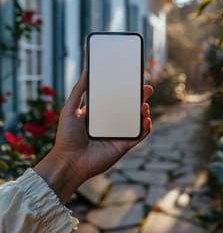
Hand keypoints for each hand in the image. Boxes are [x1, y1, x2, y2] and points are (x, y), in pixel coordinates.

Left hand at [34, 71, 152, 203]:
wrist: (69, 161)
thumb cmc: (66, 137)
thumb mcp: (70, 109)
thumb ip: (78, 90)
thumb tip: (86, 70)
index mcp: (98, 114)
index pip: (114, 98)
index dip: (124, 89)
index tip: (131, 79)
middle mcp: (109, 123)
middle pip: (128, 108)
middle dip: (139, 97)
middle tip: (147, 88)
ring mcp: (117, 135)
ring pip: (136, 121)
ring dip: (143, 112)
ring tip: (144, 105)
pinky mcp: (123, 146)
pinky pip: (138, 136)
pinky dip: (145, 128)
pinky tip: (146, 120)